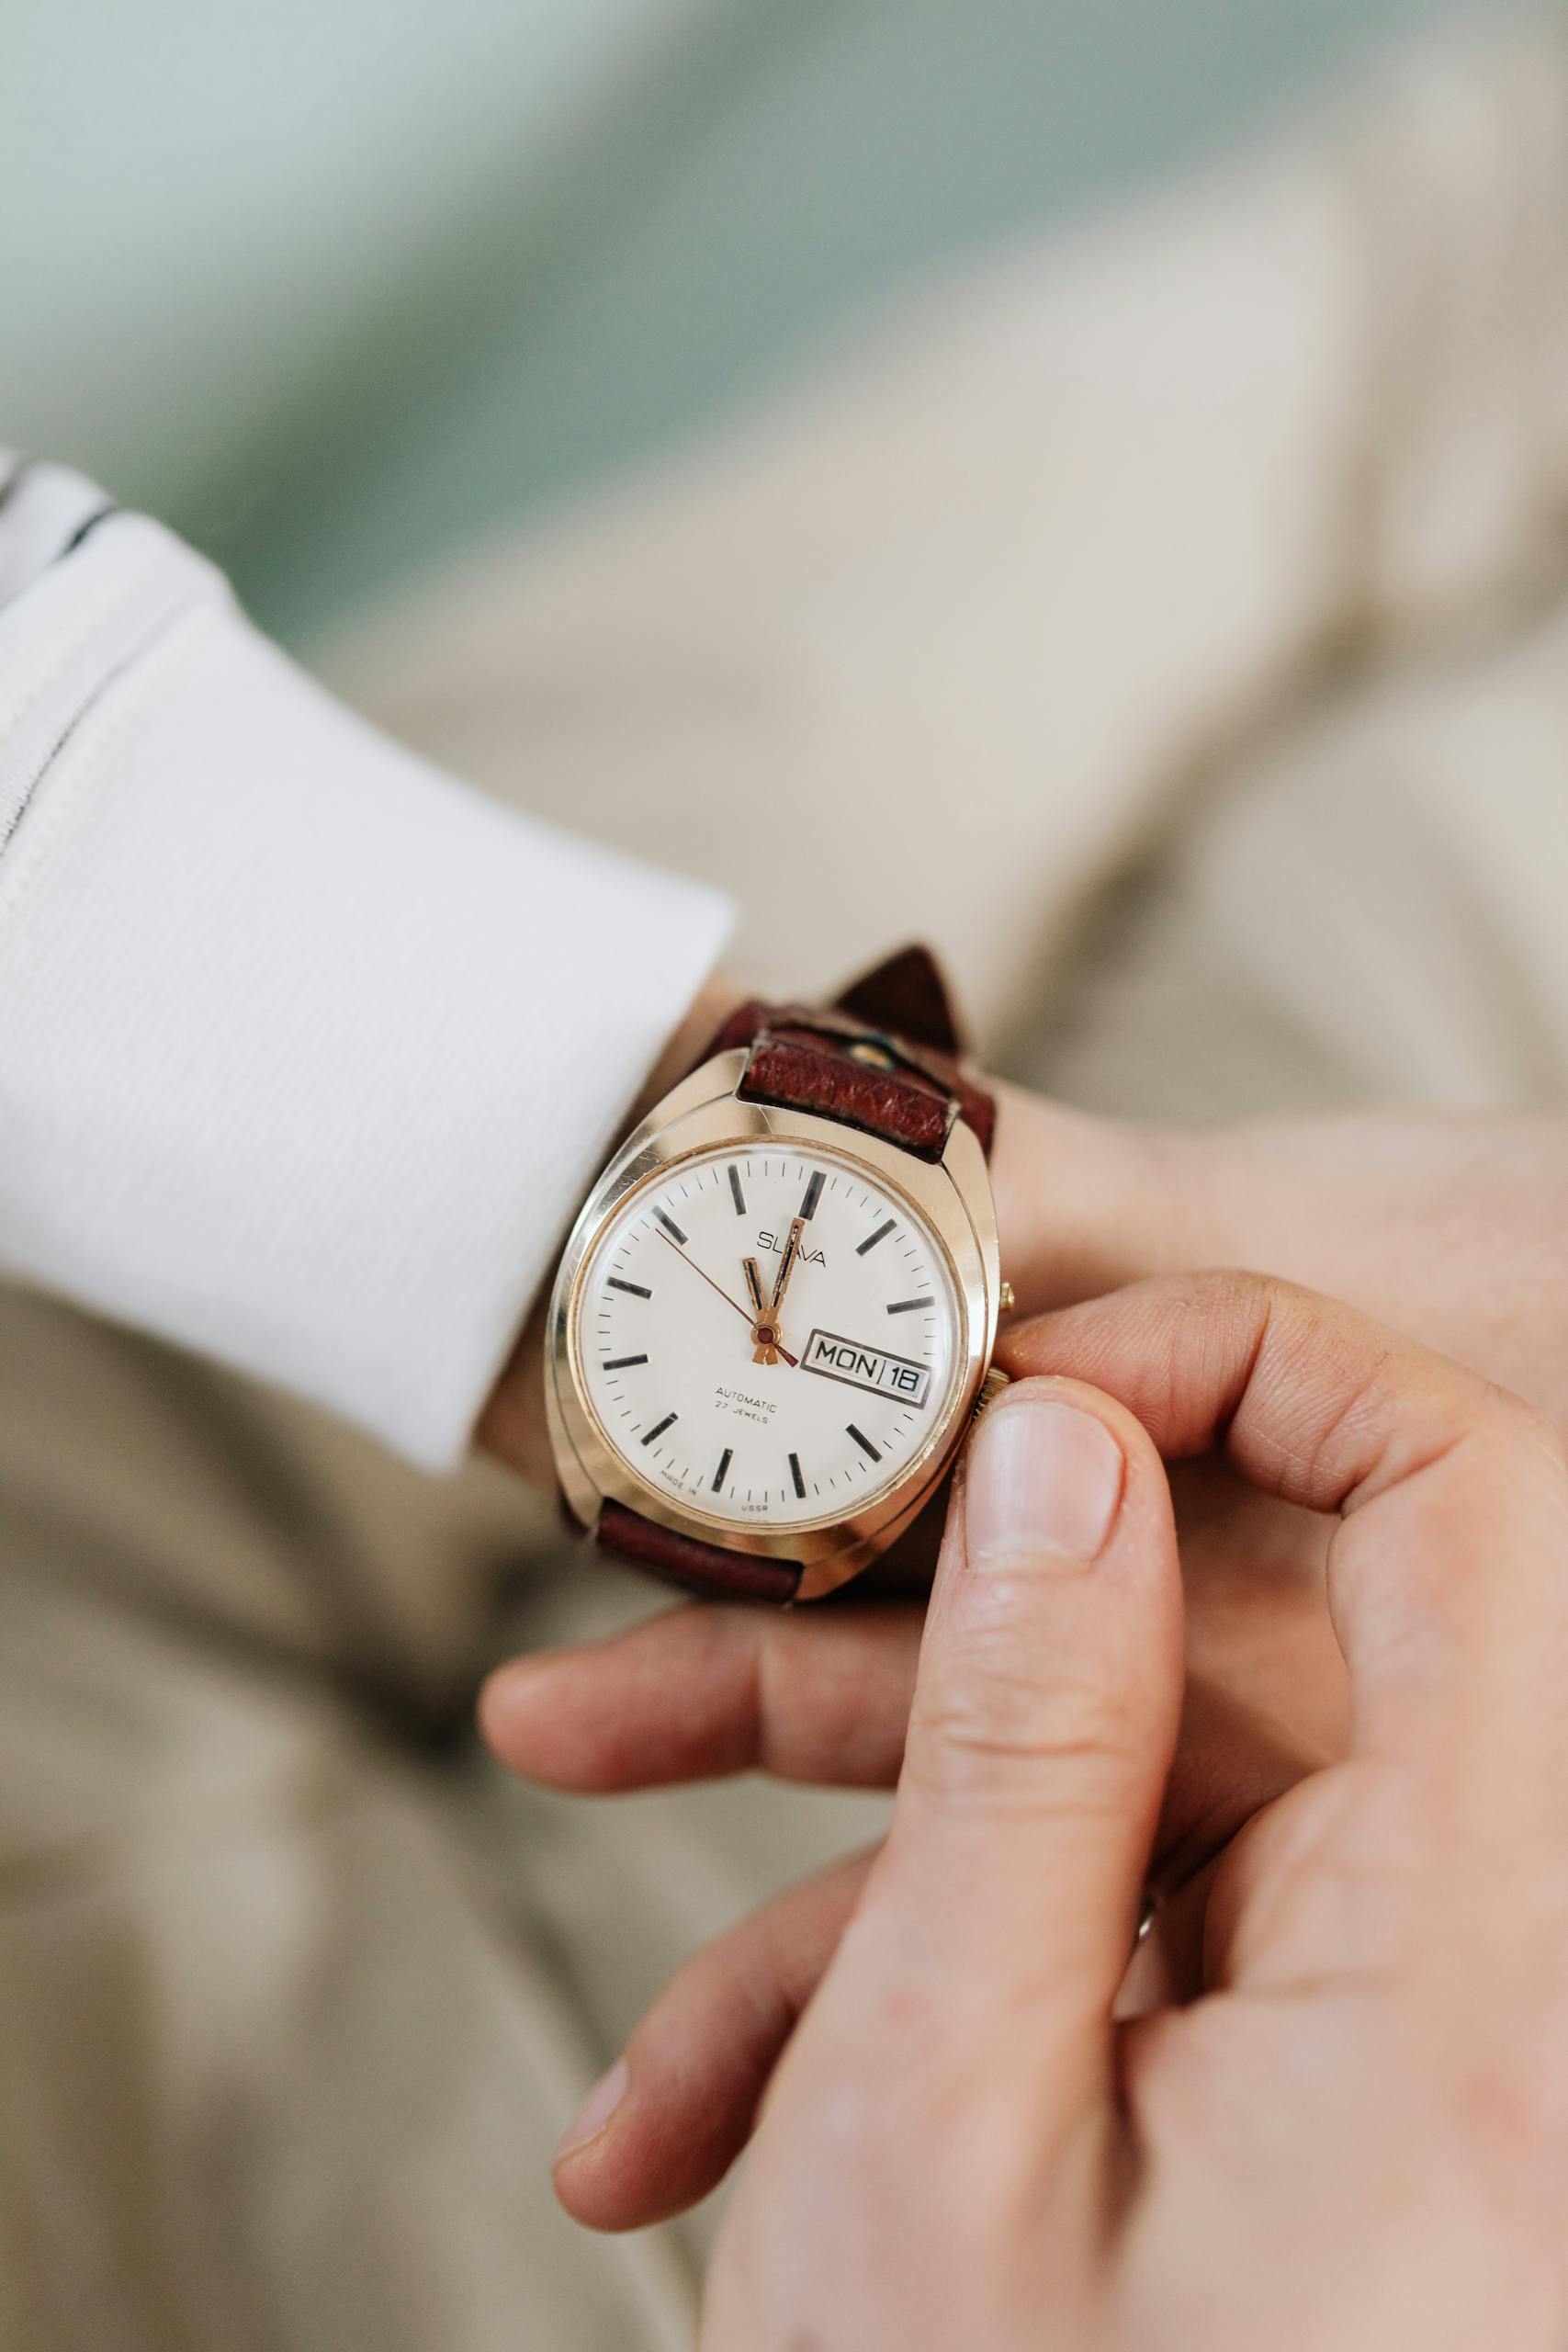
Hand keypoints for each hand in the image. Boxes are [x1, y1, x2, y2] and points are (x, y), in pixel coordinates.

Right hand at [481, 1100, 1567, 2226]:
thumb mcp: (946, 2114)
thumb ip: (1026, 1752)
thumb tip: (1053, 1461)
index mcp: (1472, 1968)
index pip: (1459, 1495)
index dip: (1240, 1363)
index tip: (1025, 1383)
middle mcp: (1463, 1971)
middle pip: (1213, 1636)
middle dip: (906, 1602)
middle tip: (695, 1573)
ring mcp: (1365, 2026)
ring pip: (1111, 1784)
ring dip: (842, 1803)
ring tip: (587, 1760)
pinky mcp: (1272, 2082)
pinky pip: (1098, 1941)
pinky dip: (891, 1976)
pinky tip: (696, 2076)